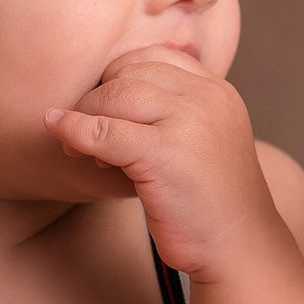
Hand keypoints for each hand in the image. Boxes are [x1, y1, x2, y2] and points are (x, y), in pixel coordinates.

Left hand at [43, 46, 272, 278]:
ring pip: (115, 95)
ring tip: (79, 148)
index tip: (108, 108)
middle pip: (131, 71)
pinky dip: (75, 132)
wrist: (239, 247)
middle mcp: (207, 98)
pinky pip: (103, 132)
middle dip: (100, 96)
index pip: (156, 57)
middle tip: (85, 129)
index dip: (121, 77)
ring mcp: (188, 122)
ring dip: (86, 116)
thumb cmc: (214, 202)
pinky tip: (64, 139)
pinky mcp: (165, 153)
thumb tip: (112, 94)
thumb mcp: (205, 140)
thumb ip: (175, 112)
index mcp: (218, 91)